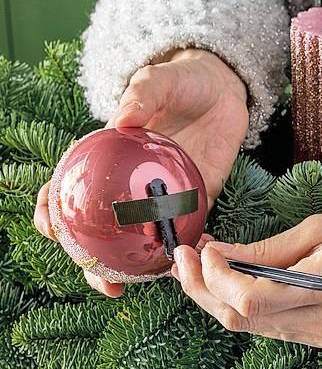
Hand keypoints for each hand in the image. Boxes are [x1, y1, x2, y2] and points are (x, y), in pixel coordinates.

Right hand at [34, 48, 247, 297]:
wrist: (223, 89)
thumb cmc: (182, 81)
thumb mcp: (158, 80)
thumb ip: (141, 96)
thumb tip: (121, 121)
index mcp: (104, 160)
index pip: (66, 191)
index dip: (51, 213)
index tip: (51, 229)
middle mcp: (126, 188)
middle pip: (98, 232)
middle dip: (91, 263)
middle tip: (102, 281)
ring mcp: (159, 200)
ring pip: (137, 244)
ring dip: (132, 271)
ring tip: (131, 288)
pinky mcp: (193, 204)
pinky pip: (183, 234)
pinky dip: (180, 253)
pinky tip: (181, 268)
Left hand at [170, 205, 321, 348]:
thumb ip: (269, 249)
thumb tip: (219, 254)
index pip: (248, 299)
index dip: (213, 277)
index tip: (200, 248)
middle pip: (241, 320)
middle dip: (202, 291)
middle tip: (181, 258)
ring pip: (253, 329)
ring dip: (219, 300)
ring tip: (201, 266)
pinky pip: (275, 328)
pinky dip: (248, 306)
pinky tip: (236, 281)